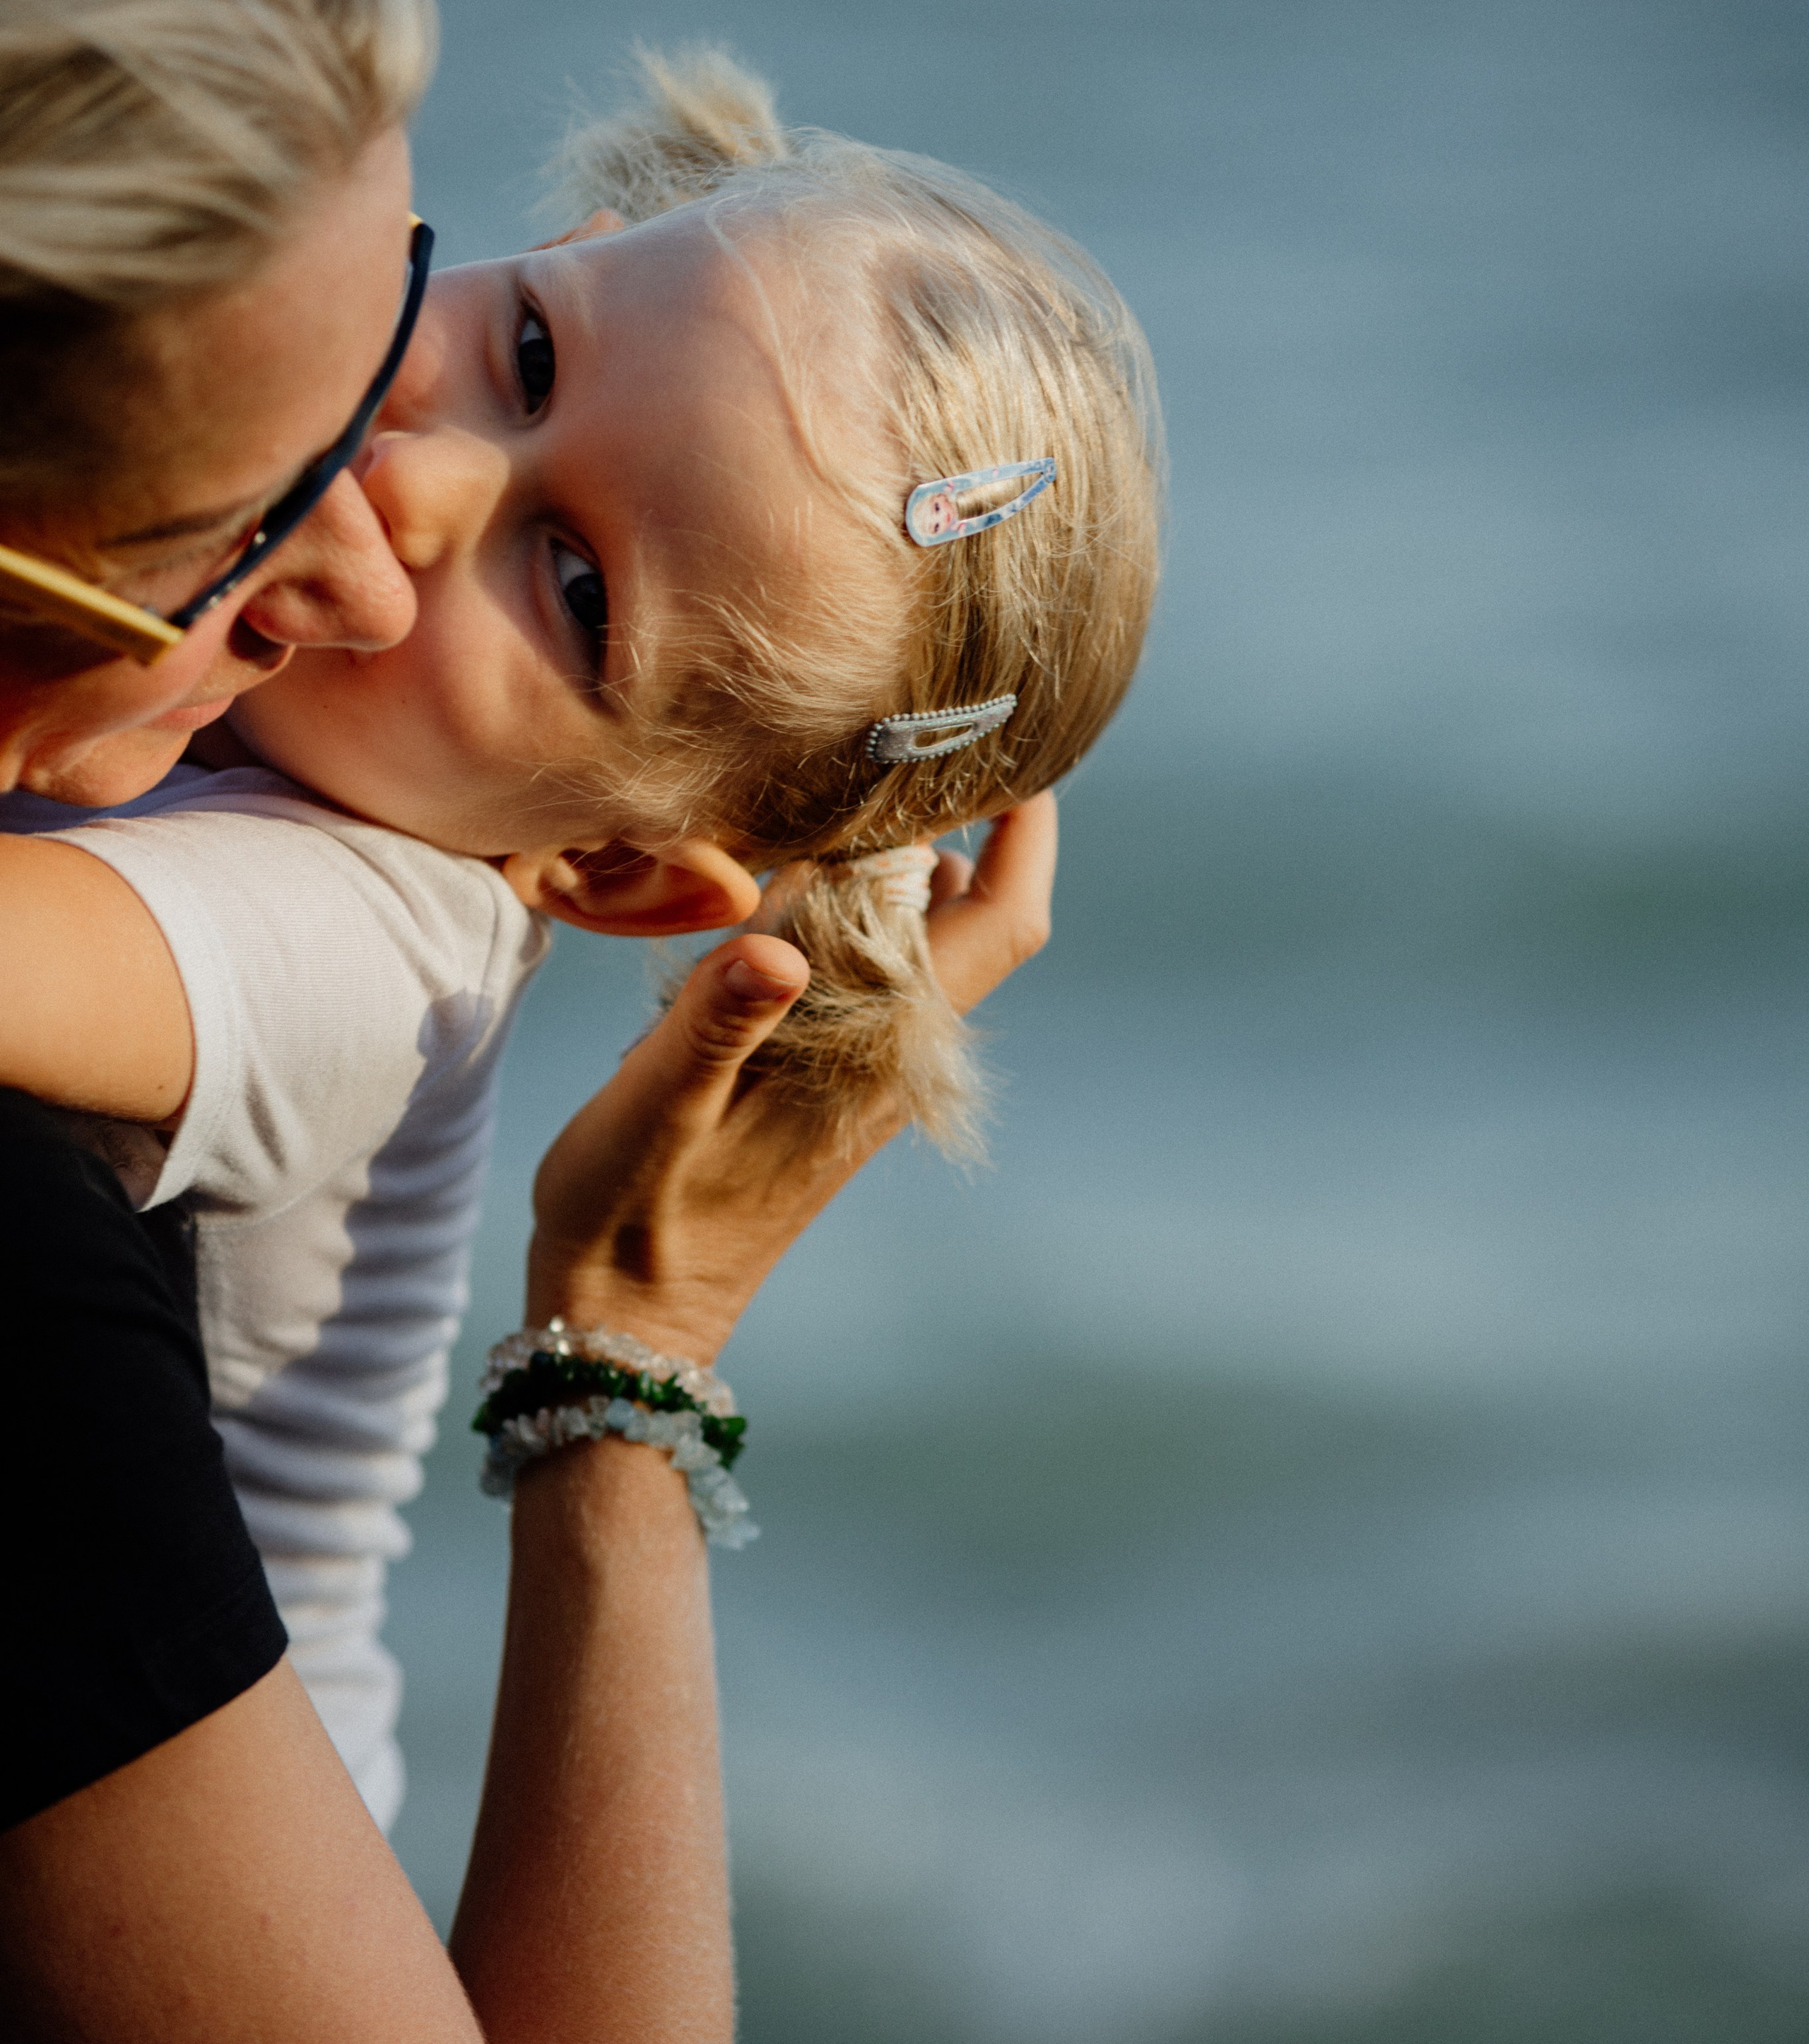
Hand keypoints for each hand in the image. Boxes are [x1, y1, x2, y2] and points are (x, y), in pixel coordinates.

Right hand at [525, 794, 1056, 1359]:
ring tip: (852, 772)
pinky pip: (871, 974)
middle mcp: (892, 1056)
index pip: (1000, 923)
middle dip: (967, 823)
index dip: (1026, 829)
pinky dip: (855, 908)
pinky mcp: (822, 1082)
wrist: (629, 1318)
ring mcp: (863, 1070)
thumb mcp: (659, 1108)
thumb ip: (718, 1020)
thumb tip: (783, 942)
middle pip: (977, 921)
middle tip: (911, 725)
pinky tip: (794, 870)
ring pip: (924, 943)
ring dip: (908, 861)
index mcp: (876, 1052)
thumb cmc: (633, 1213)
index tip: (1016, 740)